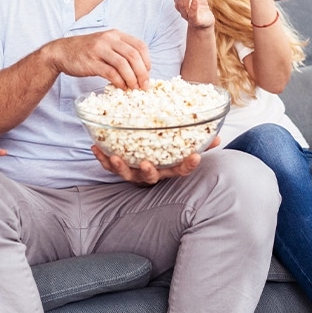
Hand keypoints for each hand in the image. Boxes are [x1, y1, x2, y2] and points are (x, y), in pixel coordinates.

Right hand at [48, 30, 151, 89]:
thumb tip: (140, 71)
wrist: (62, 52)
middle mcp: (109, 39)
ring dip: (132, 79)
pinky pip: (110, 73)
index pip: (140, 45)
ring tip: (134, 88)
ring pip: (123, 64)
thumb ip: (121, 53)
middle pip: (134, 56)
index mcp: (116, 34)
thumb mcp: (105, 45)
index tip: (148, 73)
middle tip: (144, 86)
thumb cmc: (86, 51)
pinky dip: (119, 82)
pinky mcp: (91, 62)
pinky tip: (121, 87)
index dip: (147, 61)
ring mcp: (99, 50)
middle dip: (142, 73)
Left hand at [90, 137, 219, 184]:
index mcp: (168, 169)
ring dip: (119, 166)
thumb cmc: (166, 153)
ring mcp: (134, 172)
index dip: (189, 165)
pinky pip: (109, 166)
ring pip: (126, 173)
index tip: (196, 156)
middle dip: (148, 171)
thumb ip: (199, 143)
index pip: (182, 170)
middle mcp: (152, 173)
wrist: (146, 161)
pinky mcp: (119, 168)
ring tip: (114, 157)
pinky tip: (95, 147)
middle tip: (146, 163)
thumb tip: (216, 136)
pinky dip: (102, 157)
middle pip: (151, 176)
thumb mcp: (182, 148)